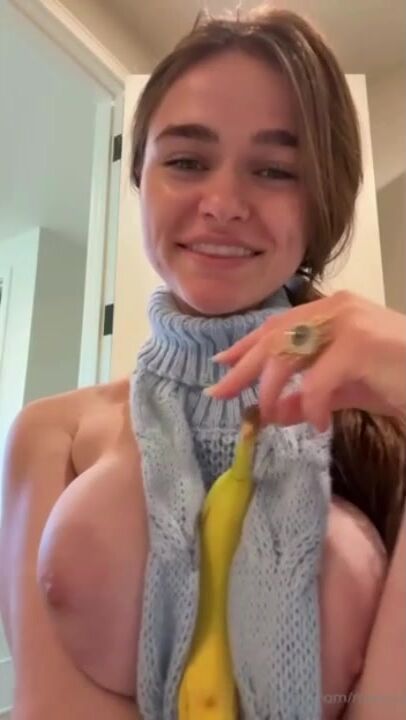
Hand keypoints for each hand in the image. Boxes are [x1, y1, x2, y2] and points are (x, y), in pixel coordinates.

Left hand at [206, 291, 405, 430]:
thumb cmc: (396, 380)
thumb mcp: (344, 390)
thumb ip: (308, 396)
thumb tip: (272, 413)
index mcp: (331, 312)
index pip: (278, 326)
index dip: (247, 346)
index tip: (221, 363)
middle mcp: (335, 309)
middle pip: (275, 338)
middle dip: (243, 367)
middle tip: (218, 392)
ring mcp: (348, 323)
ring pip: (288, 354)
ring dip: (271, 389)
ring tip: (267, 415)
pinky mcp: (360, 344)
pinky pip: (320, 380)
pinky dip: (314, 405)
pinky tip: (321, 424)